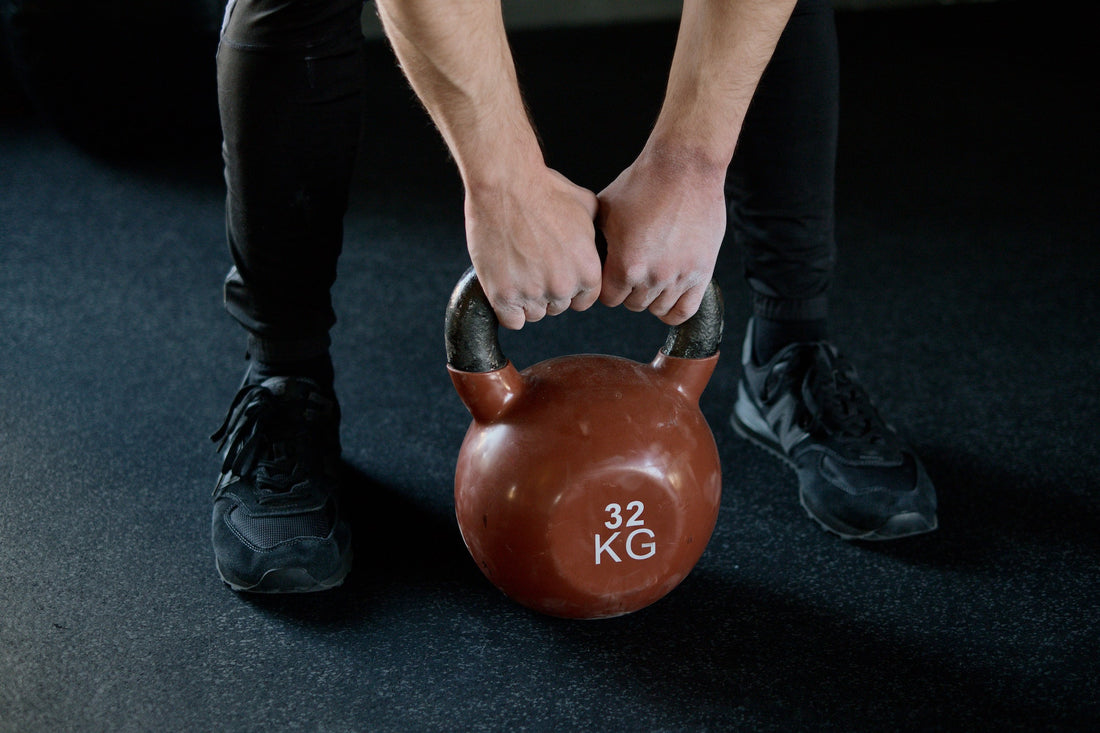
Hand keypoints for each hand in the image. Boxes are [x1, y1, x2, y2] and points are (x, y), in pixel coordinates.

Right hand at [465, 166, 601, 329]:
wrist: (505, 184)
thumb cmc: (544, 189)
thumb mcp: (586, 207)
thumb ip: (595, 234)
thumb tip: (599, 242)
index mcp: (587, 271)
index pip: (583, 300)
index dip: (570, 288)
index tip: (557, 275)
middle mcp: (562, 287)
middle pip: (558, 307)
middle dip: (548, 291)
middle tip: (534, 266)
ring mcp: (532, 293)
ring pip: (534, 314)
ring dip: (527, 299)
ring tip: (518, 271)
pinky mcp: (502, 295)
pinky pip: (511, 320)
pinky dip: (508, 309)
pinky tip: (507, 287)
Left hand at [597, 151, 726, 324]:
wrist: (684, 166)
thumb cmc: (643, 183)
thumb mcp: (605, 211)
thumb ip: (597, 243)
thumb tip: (585, 259)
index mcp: (625, 264)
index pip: (609, 298)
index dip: (607, 286)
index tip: (611, 275)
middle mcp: (653, 276)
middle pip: (633, 304)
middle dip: (629, 290)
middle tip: (633, 270)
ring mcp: (679, 276)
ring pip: (658, 309)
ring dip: (651, 296)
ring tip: (651, 276)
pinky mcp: (702, 272)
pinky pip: (686, 310)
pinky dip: (673, 310)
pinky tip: (668, 298)